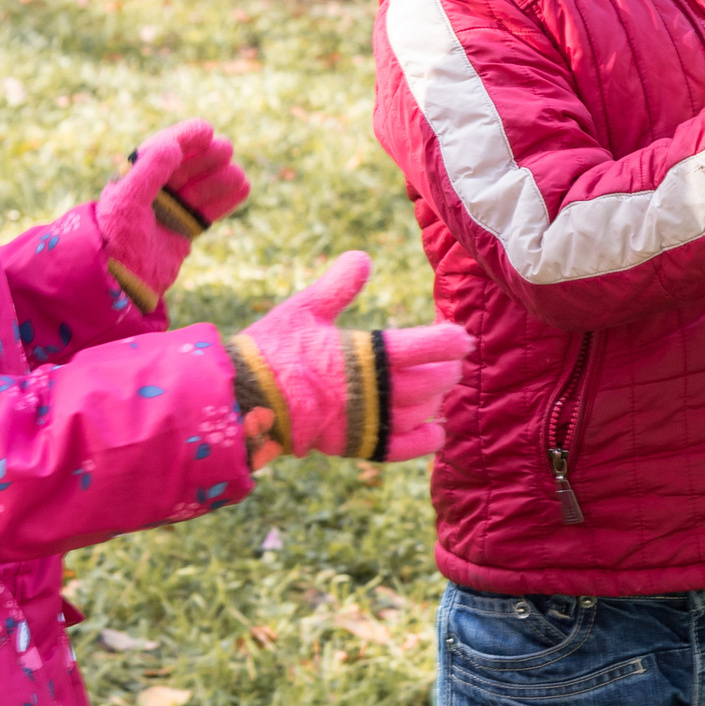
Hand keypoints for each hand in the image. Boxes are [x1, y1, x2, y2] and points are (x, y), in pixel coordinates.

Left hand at [96, 120, 250, 311]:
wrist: (119, 285)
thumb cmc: (116, 240)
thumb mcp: (127, 202)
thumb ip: (148, 172)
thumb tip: (174, 147)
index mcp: (134, 179)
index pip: (162, 149)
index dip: (185, 137)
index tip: (206, 130)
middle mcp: (153, 192)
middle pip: (187, 166)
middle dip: (206, 156)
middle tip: (225, 150)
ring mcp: (169, 212)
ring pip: (201, 188)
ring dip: (219, 178)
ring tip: (236, 176)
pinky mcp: (182, 232)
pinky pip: (208, 211)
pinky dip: (225, 201)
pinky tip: (242, 189)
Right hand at [228, 252, 472, 467]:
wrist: (241, 401)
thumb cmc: (271, 350)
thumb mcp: (304, 309)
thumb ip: (338, 286)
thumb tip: (363, 257)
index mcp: (363, 354)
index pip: (421, 346)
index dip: (448, 341)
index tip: (462, 337)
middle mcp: (371, 391)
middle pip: (428, 382)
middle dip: (446, 370)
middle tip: (454, 360)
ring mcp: (364, 422)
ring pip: (418, 413)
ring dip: (437, 400)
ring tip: (442, 388)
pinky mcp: (354, 445)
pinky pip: (401, 449)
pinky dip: (424, 441)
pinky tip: (436, 431)